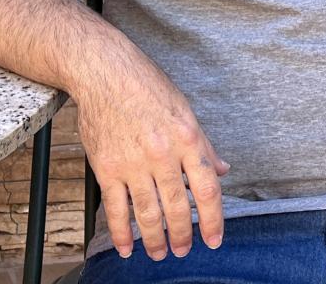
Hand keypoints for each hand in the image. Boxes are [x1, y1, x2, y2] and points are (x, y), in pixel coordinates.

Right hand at [71, 46, 229, 261]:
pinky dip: (121, 232)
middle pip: (177, 206)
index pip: (207, 188)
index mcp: (187, 138)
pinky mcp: (106, 167)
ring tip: (159, 253)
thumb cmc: (146, 86)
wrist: (103, 71)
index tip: (213, 240)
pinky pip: (115, 208)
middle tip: (183, 250)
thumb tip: (222, 170)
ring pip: (147, 213)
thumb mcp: (184, 110)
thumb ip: (203, 145)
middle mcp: (162, 153)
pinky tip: (126, 247)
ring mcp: (132, 163)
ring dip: (154, 239)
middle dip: (181, 235)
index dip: (212, 219)